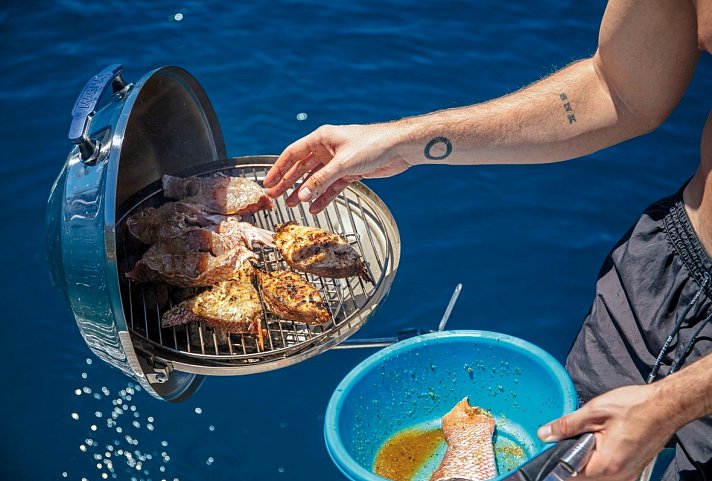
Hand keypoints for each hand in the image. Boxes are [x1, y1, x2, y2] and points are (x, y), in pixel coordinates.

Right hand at [263, 123, 411, 212]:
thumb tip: (301, 195)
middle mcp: (327, 149)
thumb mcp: (343, 163)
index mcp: (322, 138)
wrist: (399, 148)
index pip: (293, 154)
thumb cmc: (372, 145)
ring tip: (292, 204)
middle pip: (302, 168)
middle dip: (288, 182)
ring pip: (316, 179)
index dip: (279, 168)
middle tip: (275, 196)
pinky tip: (314, 207)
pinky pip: (331, 187)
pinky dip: (323, 197)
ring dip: (304, 191)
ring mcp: (338, 162)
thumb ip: (321, 180)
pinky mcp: (350, 172)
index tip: (267, 182)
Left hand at [536, 384, 675, 480]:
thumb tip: (545, 434)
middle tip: (578, 436)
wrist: (666, 406)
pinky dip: (600, 459)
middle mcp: (619, 476)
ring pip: (595, 475)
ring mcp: (627, 475)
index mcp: (607, 465)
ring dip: (587, 459)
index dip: (559, 461)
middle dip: (573, 458)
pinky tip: (603, 441)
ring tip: (594, 436)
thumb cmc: (637, 407)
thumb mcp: (594, 412)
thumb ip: (566, 425)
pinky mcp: (631, 470)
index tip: (555, 447)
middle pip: (583, 477)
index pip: (571, 475)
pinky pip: (608, 471)